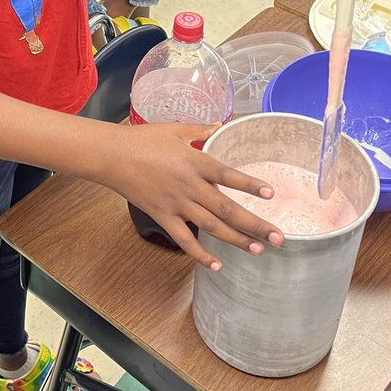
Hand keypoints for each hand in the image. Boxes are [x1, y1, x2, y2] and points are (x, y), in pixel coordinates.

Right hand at [98, 123, 284, 267]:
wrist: (111, 156)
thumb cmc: (142, 139)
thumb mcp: (175, 129)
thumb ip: (201, 129)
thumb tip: (221, 124)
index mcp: (195, 161)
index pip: (228, 175)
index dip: (250, 185)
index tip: (271, 195)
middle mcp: (190, 186)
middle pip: (227, 208)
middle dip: (255, 224)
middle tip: (278, 237)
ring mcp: (177, 204)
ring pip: (212, 226)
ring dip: (237, 240)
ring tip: (259, 250)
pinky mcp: (163, 216)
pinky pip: (184, 240)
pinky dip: (200, 254)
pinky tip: (217, 266)